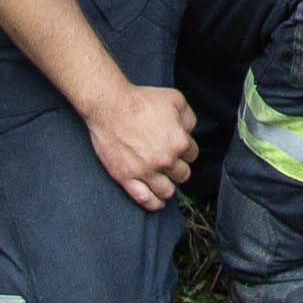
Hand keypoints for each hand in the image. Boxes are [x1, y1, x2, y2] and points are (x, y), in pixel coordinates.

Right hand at [76, 80, 200, 210]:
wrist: (110, 106)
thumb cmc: (141, 100)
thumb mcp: (175, 99)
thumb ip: (188, 118)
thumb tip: (189, 131)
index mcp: (179, 142)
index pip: (192, 155)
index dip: (185, 150)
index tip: (176, 146)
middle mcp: (165, 160)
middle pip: (182, 175)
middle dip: (177, 168)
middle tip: (168, 162)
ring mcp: (145, 172)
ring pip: (167, 191)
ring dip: (168, 186)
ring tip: (163, 181)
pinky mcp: (126, 178)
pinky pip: (145, 199)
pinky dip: (154, 203)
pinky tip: (157, 201)